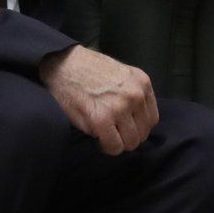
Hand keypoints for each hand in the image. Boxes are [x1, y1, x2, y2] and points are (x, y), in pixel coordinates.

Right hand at [39, 45, 158, 154]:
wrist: (62, 65)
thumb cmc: (88, 69)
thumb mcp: (122, 74)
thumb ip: (132, 94)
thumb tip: (137, 121)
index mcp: (142, 83)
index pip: (151, 119)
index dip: (137, 127)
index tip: (124, 126)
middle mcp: (135, 95)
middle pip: (142, 133)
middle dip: (127, 137)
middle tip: (113, 132)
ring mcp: (119, 108)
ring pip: (130, 143)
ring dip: (117, 143)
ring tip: (105, 134)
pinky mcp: (101, 120)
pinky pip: (113, 146)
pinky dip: (106, 147)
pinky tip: (97, 137)